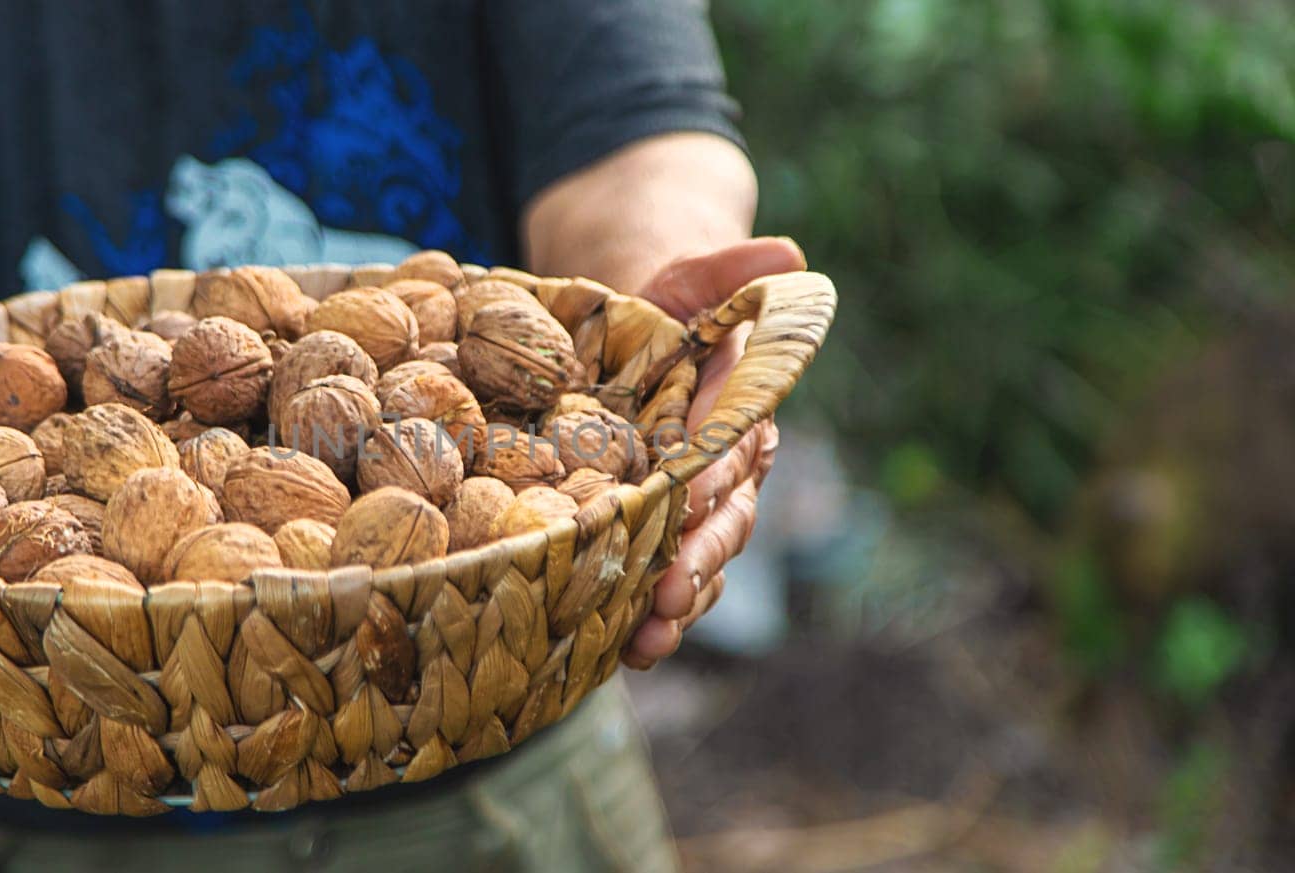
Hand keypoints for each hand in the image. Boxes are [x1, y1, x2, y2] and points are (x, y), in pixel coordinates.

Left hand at [624, 237, 804, 667]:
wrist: (624, 345)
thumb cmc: (657, 311)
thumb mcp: (686, 277)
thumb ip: (728, 271)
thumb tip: (788, 258)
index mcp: (740, 412)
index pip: (736, 446)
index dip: (717, 474)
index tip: (690, 495)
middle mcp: (725, 470)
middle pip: (724, 522)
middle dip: (699, 560)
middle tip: (670, 593)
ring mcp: (692, 510)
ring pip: (698, 564)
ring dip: (676, 607)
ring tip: (646, 641)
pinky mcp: (655, 535)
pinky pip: (659, 580)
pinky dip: (644, 618)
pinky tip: (622, 653)